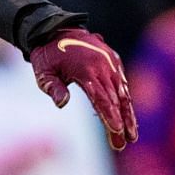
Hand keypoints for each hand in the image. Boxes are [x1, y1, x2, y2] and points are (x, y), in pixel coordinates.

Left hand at [29, 28, 137, 150]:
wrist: (56, 29)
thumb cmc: (48, 55)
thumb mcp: (43, 72)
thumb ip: (53, 88)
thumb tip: (62, 104)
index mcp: (86, 69)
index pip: (101, 98)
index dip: (110, 116)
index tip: (116, 132)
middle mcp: (102, 65)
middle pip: (115, 99)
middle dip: (120, 123)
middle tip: (121, 145)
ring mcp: (110, 62)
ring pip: (123, 93)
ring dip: (128, 115)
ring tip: (131, 136)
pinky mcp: (113, 60)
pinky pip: (123, 83)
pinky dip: (127, 100)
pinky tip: (129, 117)